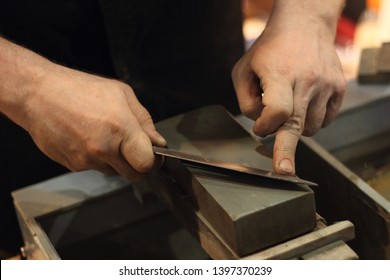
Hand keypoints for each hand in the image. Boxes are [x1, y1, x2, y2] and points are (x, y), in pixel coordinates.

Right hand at [22, 65, 165, 180]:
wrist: (36, 93)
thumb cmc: (78, 88)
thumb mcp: (121, 94)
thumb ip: (144, 121)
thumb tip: (158, 142)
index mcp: (121, 128)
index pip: (147, 164)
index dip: (153, 162)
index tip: (153, 156)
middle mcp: (103, 148)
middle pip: (134, 176)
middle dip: (138, 166)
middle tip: (135, 151)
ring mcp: (86, 160)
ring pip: (114, 172)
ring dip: (116, 161)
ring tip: (105, 136)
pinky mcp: (72, 165)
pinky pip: (94, 168)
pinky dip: (97, 159)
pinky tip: (88, 138)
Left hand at [232, 0, 345, 174]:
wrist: (304, 26)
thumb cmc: (269, 50)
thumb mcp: (244, 70)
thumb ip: (245, 101)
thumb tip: (260, 125)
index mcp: (280, 74)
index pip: (277, 111)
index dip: (265, 125)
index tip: (259, 128)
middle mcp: (307, 81)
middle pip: (296, 125)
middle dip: (286, 152)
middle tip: (283, 172)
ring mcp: (326, 85)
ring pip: (310, 128)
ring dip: (296, 128)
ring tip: (290, 107)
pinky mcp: (339, 89)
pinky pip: (326, 120)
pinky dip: (312, 121)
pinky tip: (304, 104)